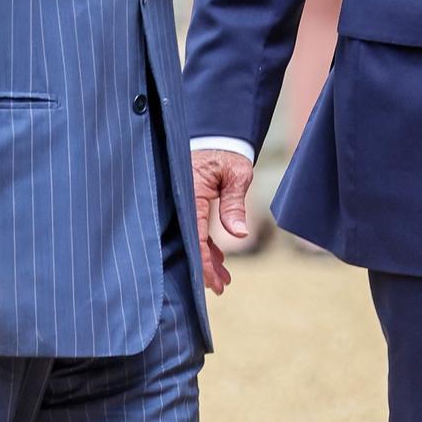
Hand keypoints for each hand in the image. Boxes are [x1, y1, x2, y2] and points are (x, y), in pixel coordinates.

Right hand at [191, 148, 253, 295]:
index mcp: (190, 194)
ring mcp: (185, 203)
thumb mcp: (236, 175)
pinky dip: (207, 244)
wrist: (218, 134)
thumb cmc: (227, 152)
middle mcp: (183, 202)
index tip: (213, 284)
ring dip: (208, 258)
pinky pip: (197, 229)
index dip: (203, 263)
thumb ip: (234, 202)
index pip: (195, 237)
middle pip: (191, 243)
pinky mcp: (190, 203)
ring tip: (223, 280)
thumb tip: (239, 234)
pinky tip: (219, 260)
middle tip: (220, 288)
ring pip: (194, 238)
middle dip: (205, 268)